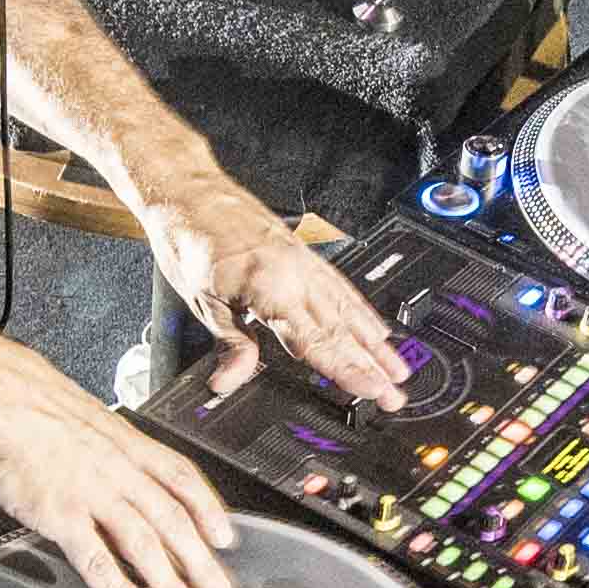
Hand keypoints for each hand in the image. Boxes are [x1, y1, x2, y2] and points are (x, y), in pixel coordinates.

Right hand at [0, 350, 243, 587]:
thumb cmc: (24, 399)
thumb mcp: (79, 411)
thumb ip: (99, 441)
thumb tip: (105, 455)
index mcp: (124, 442)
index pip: (181, 478)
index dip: (208, 509)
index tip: (224, 535)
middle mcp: (118, 469)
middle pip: (174, 521)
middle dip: (203, 564)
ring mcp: (93, 494)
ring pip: (146, 546)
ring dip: (172, 585)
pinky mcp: (62, 516)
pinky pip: (100, 562)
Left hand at [144, 175, 407, 411]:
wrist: (189, 192)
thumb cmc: (190, 240)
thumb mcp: (201, 301)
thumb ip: (228, 345)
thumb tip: (230, 381)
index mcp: (270, 287)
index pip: (317, 341)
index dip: (348, 371)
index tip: (374, 391)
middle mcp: (295, 273)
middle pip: (342, 329)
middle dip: (372, 367)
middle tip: (397, 396)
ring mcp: (303, 262)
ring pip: (348, 308)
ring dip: (375, 343)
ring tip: (399, 368)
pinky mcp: (303, 253)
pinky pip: (340, 286)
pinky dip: (361, 310)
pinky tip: (374, 327)